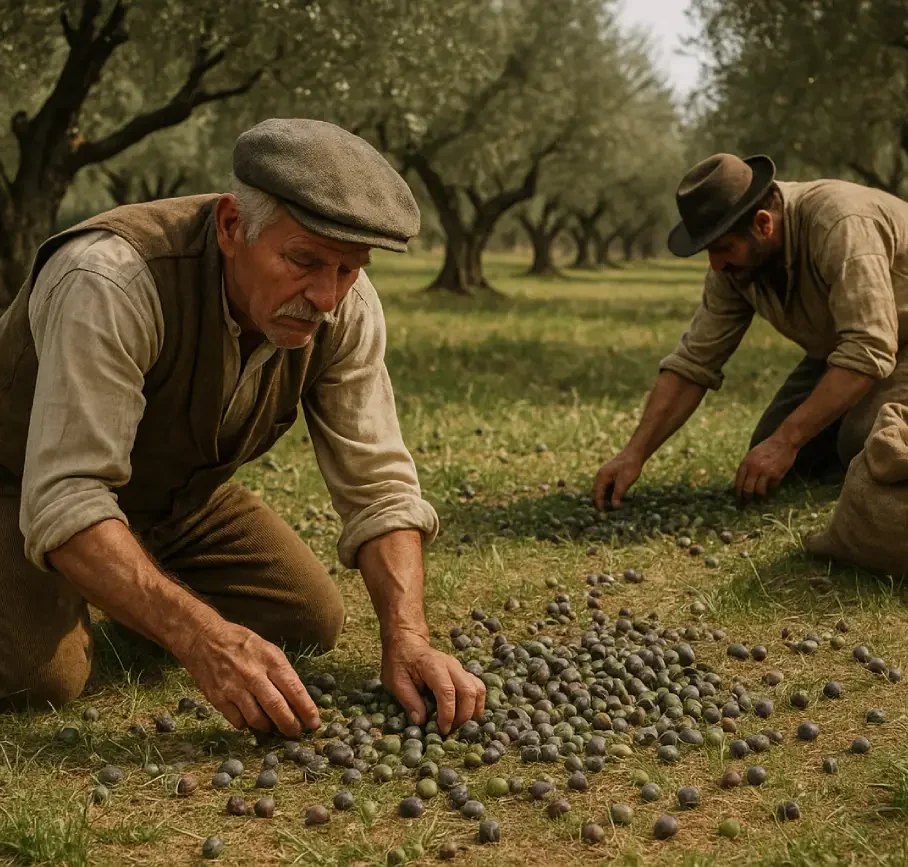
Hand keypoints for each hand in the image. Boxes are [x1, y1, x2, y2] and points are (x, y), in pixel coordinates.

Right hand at [178, 620, 319, 736]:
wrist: (204, 638)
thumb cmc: (241, 643)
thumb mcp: (267, 649)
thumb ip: (281, 672)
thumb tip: (297, 699)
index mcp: (271, 660)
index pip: (294, 689)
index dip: (306, 709)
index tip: (314, 723)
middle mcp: (253, 674)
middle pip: (277, 707)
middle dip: (290, 725)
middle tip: (296, 733)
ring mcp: (234, 688)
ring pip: (257, 719)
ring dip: (269, 727)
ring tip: (273, 727)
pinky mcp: (218, 698)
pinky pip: (238, 721)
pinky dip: (247, 724)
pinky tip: (250, 719)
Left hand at [381, 630, 485, 734]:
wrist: (407, 642)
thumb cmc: (399, 662)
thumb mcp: (395, 681)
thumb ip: (408, 700)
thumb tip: (421, 721)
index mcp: (433, 666)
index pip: (447, 691)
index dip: (447, 714)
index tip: (442, 729)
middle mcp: (451, 665)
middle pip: (468, 691)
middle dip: (463, 716)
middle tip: (451, 731)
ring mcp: (459, 668)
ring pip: (478, 689)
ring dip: (473, 711)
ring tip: (460, 725)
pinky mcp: (462, 673)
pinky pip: (477, 688)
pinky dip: (476, 704)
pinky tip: (465, 716)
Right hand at [593, 450, 643, 509]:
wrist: (634, 454)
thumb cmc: (629, 467)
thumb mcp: (624, 482)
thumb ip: (618, 494)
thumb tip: (614, 507)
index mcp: (602, 477)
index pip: (597, 493)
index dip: (599, 504)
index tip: (601, 513)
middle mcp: (601, 476)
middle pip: (596, 492)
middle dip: (598, 502)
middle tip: (602, 513)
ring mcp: (604, 475)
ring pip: (600, 489)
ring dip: (602, 498)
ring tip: (607, 508)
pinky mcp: (609, 476)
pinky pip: (605, 487)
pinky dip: (606, 494)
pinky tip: (612, 499)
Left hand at [735, 436, 798, 500]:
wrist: (783, 442)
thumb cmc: (766, 448)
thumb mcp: (751, 456)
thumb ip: (747, 468)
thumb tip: (742, 484)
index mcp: (745, 463)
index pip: (738, 483)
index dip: (738, 494)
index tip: (739, 501)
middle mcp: (753, 468)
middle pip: (747, 490)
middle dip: (746, 499)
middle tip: (747, 504)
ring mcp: (765, 472)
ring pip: (759, 492)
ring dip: (759, 497)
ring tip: (760, 499)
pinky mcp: (776, 475)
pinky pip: (771, 488)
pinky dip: (770, 491)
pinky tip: (770, 491)